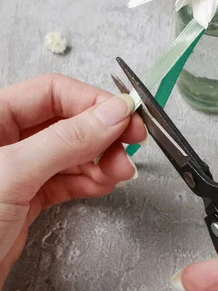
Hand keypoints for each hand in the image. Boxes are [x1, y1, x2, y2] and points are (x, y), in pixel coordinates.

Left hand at [0, 73, 146, 287]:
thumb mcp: (14, 173)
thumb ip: (66, 141)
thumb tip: (113, 113)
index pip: (52, 92)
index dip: (92, 101)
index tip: (125, 115)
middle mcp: (6, 139)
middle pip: (67, 121)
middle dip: (102, 133)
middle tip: (132, 143)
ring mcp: (18, 169)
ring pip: (72, 152)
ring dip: (101, 160)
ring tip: (120, 171)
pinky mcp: (26, 198)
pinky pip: (67, 179)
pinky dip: (90, 180)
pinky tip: (104, 184)